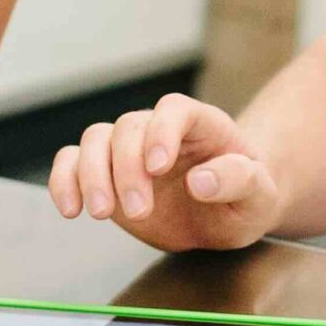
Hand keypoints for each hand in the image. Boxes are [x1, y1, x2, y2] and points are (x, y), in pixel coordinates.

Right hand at [48, 93, 283, 252]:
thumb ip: (240, 181)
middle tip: (138, 211)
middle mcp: (160, 129)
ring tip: (102, 214)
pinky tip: (70, 209)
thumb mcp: (260, 197)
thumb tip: (201, 180)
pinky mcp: (106, 173)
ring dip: (92, 175)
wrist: (226, 215)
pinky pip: (73, 162)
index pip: (174, 110)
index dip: (162, 132)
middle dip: (126, 169)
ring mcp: (129, 150)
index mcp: (202, 124)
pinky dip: (65, 181)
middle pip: (129, 127)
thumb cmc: (247, 199)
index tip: (159, 167)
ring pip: (95, 139)